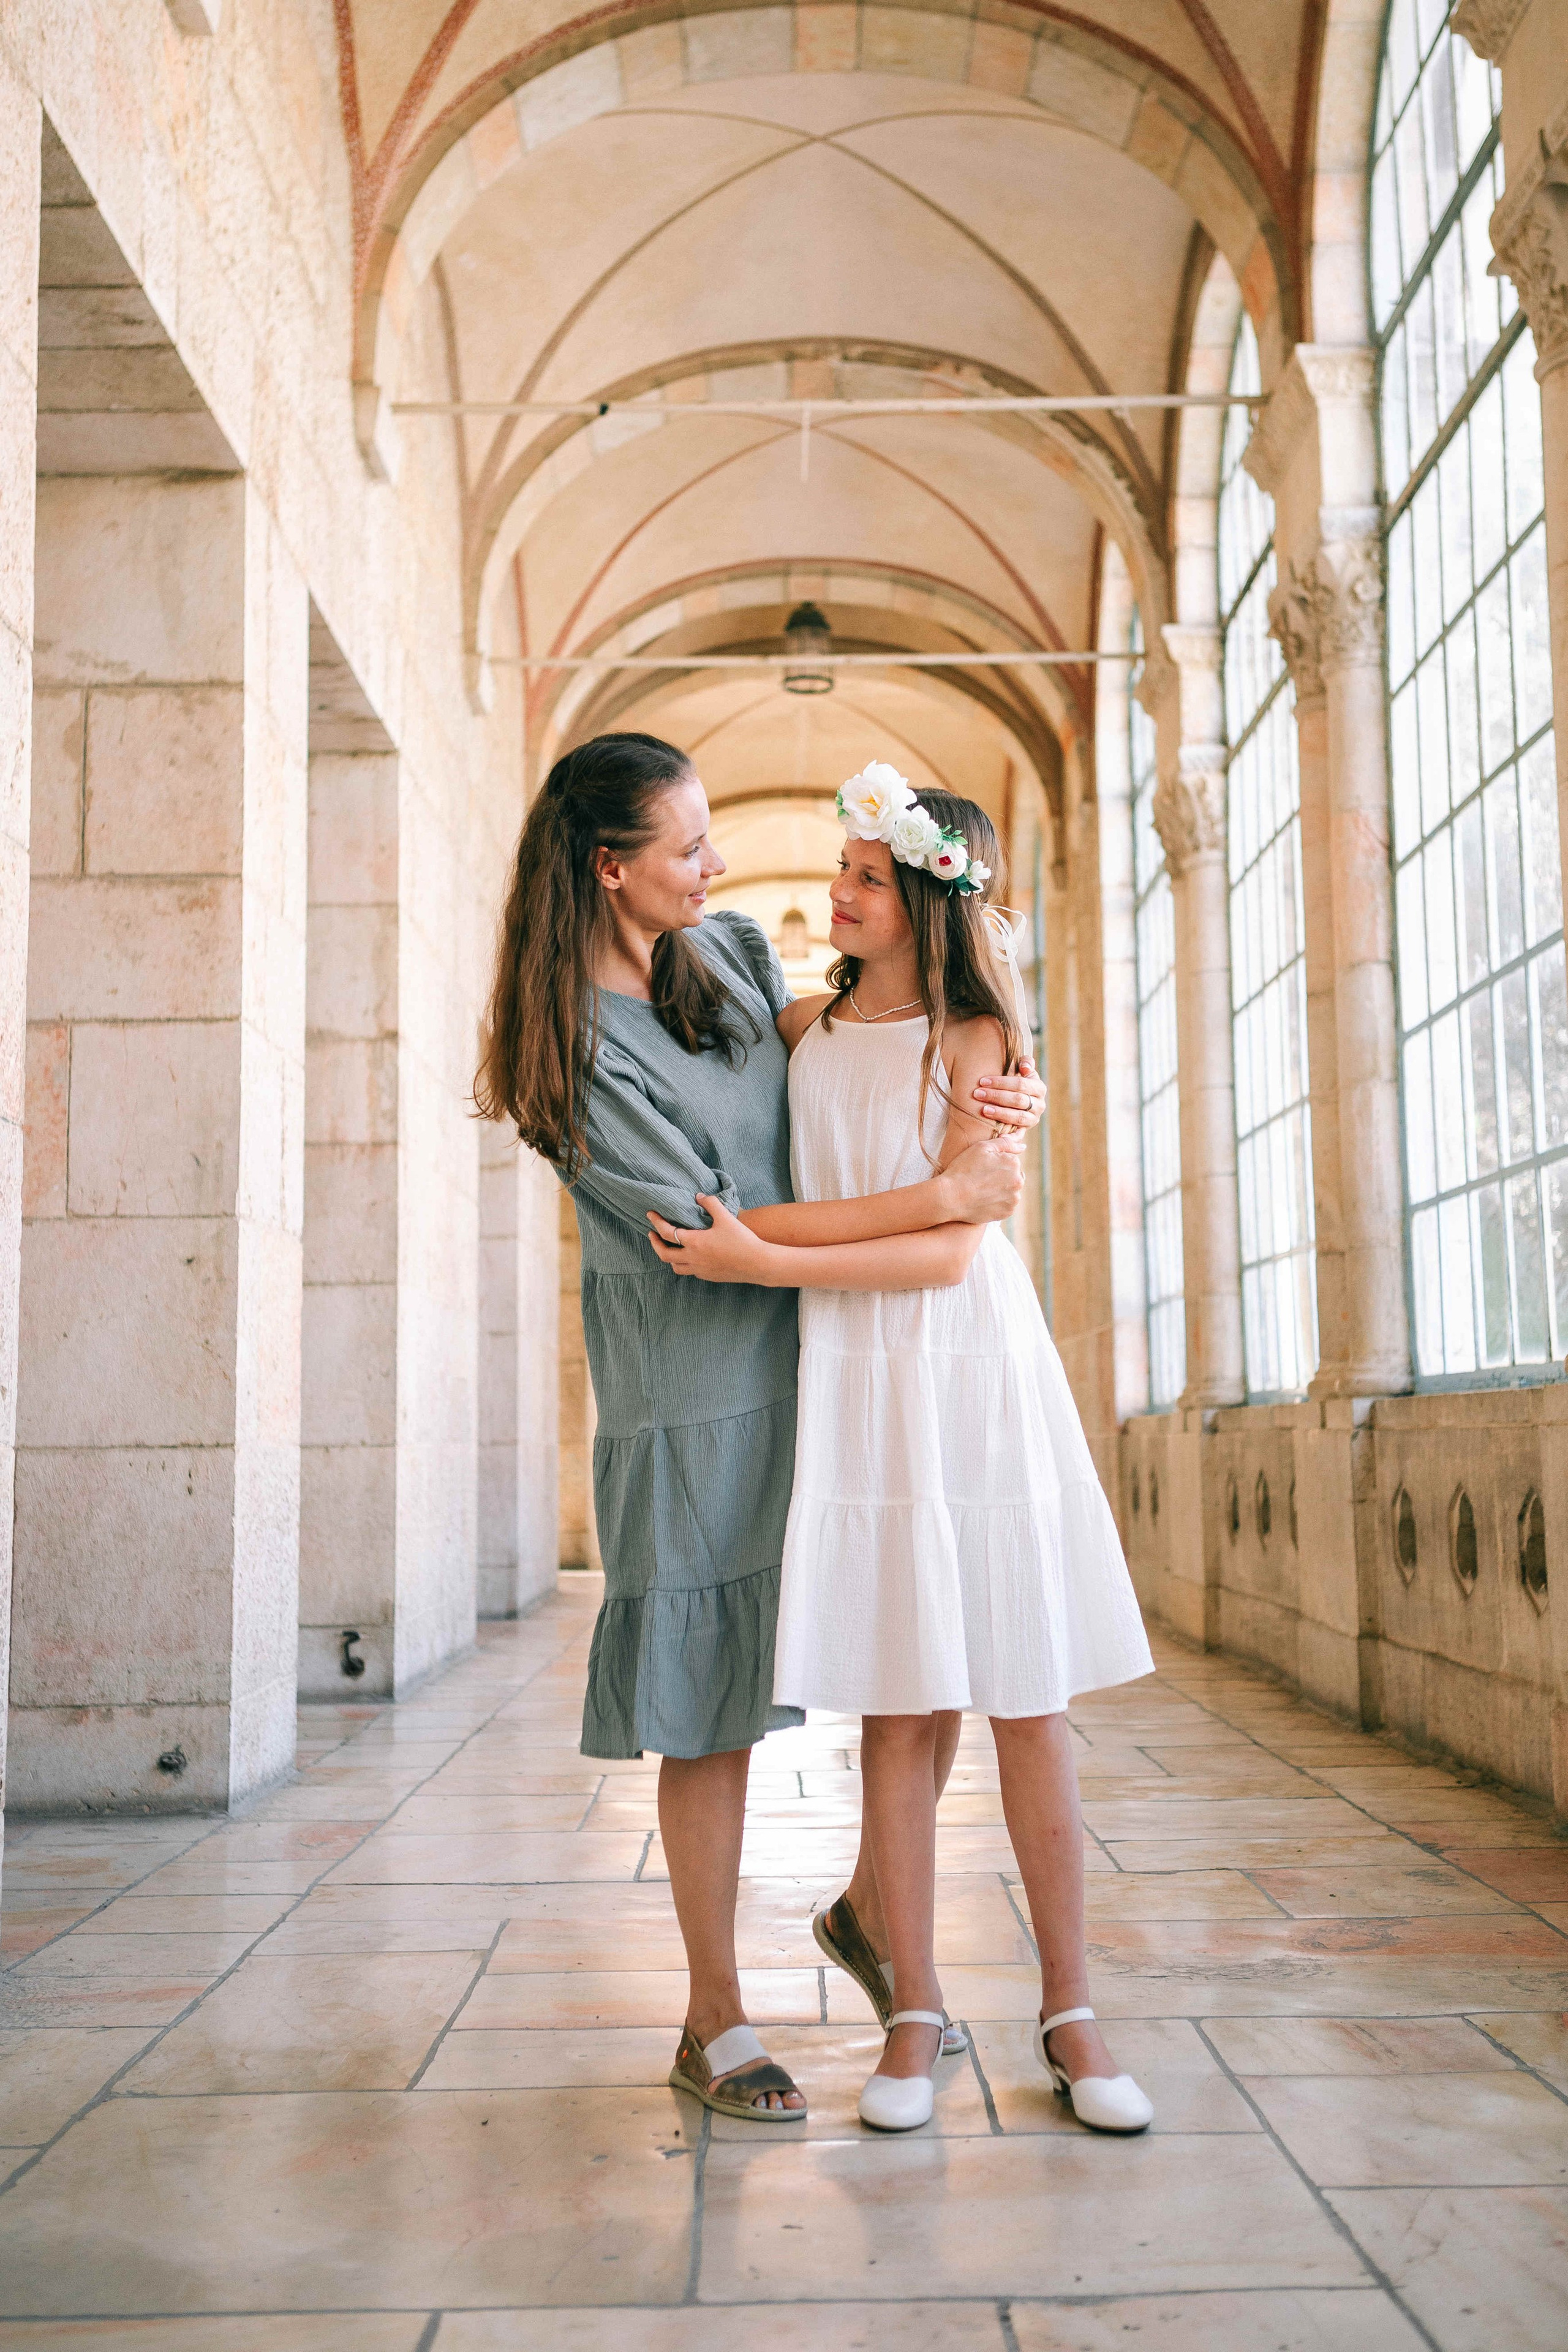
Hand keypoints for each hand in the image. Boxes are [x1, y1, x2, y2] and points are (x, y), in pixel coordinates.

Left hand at [648, 1196, 772, 1282]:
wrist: (757, 1263)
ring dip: (668, 1256)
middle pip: (664, 1254)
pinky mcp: (708, 1277)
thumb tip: (698, 1196)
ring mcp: (700, 1270)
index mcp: (694, 1242)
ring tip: (669, 1247)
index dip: (656, 1222)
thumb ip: (710, 1203)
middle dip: (655, 1243)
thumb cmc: (742, 1240)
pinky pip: (690, 1271)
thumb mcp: (726, 1217)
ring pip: (675, 1266)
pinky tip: (690, 1256)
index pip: (667, 1232)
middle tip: (652, 1234)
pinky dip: (684, 1263)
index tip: (650, 1215)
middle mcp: (693, 1258)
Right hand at [944, 1139, 1024, 1224]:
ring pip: (1010, 1191)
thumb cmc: (963, 1169)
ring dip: (1000, 1190)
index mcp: (1014, 1163)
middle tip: (981, 1180)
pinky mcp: (1007, 1212)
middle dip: (1000, 1177)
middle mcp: (1018, 1181)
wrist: (951, 1196)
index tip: (981, 1168)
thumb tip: (1023, 1146)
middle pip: (1012, 1176)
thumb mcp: (982, 1147)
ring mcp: (1013, 1199)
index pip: (1010, 1161)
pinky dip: (997, 1203)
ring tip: (981, 1191)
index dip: (994, 1164)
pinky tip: (983, 1200)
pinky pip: (1005, 1205)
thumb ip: (1006, 1143)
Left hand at [972, 1053, 1045, 1132]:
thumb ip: (1026, 1063)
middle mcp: (1039, 1105)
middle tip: (978, 1094)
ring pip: (1018, 1117)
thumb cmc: (1016, 1082)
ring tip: (983, 1110)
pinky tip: (998, 1137)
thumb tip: (1024, 1066)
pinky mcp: (1025, 1130)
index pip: (1020, 1084)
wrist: (1020, 1100)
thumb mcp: (1023, 1071)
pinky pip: (1019, 1135)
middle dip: (996, 1096)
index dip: (1001, 1082)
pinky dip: (1010, 1138)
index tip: (983, 1081)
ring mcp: (1033, 1119)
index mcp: (1039, 1088)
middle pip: (1018, 1100)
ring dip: (1000, 1113)